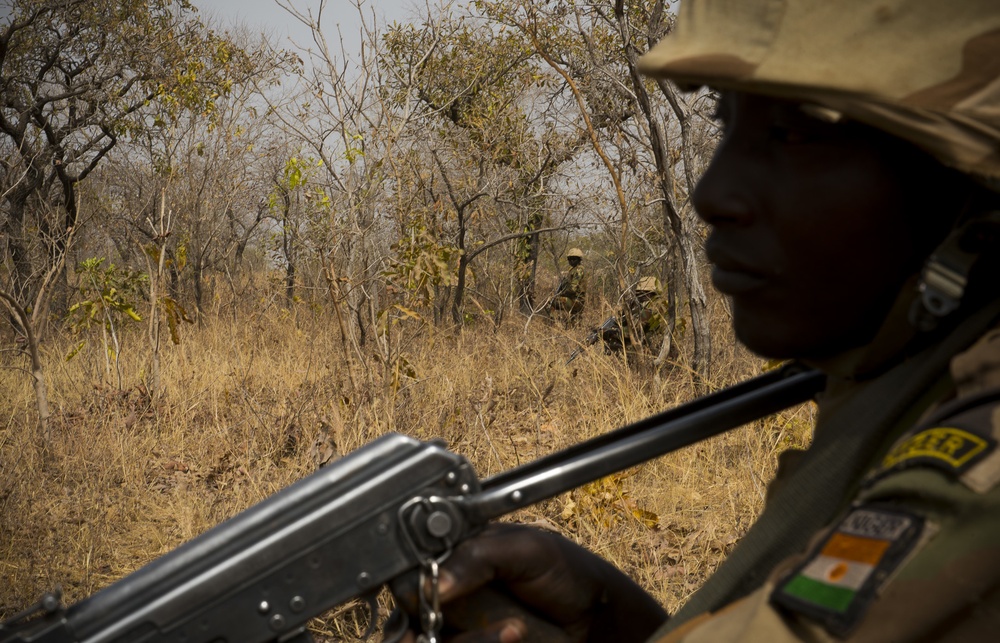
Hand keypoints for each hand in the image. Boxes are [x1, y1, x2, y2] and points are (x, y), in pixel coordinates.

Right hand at [389, 523, 666, 642]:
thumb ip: (476, 555)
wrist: (603, 620)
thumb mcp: (528, 549)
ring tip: (512, 630)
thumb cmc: (570, 576)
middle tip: (446, 621)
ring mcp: (463, 635)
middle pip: (405, 624)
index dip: (411, 592)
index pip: (406, 580)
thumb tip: (433, 585)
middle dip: (425, 625)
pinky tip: (515, 637)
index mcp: (454, 565)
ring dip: (469, 641)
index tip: (425, 597)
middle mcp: (449, 605)